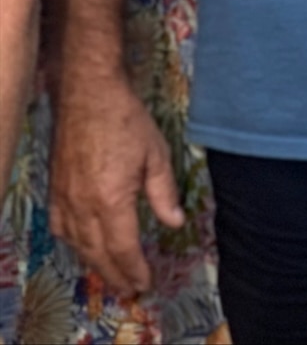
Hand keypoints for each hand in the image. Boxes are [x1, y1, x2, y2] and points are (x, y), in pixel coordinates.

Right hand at [52, 72, 182, 294]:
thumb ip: (164, 193)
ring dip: (94, 263)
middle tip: (130, 288)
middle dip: (115, 274)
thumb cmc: (127, 121)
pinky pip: (61, 228)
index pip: (122, 247)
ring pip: (77, 244)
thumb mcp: (157, 155)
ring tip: (112, 274)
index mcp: (110, 200)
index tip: (144, 282)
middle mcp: (82, 206)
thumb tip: (174, 222)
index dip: (134, 268)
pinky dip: (75, 244)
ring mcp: (64, 199)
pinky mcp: (55, 190)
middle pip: (98, 252)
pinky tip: (85, 247)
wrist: (88, 96)